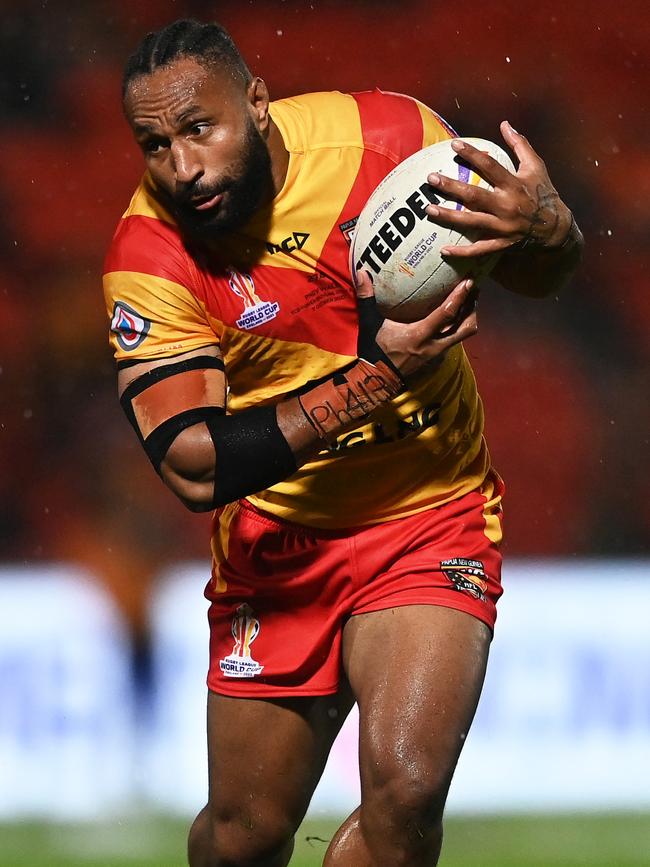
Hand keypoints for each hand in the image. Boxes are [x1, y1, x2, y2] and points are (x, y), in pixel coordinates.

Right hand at [355, 270, 477, 377]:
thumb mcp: (370, 324)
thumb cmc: (374, 351)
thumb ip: (367, 298)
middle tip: (473, 288)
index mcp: (419, 335)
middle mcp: (434, 346)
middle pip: (466, 327)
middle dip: (472, 307)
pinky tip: (453, 316)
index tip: (468, 281)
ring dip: (467, 317)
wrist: (377, 380)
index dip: (459, 298)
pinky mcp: (436, 358)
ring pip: (462, 335)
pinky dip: (457, 327)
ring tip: (468, 300)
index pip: (446, 315)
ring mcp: (437, 354)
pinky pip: (454, 340)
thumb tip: (361, 272)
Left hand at [424, 120, 573, 258]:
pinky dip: (462, 252)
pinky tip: (444, 251)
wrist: (556, 229)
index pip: (490, 165)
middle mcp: (507, 205)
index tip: (454, 145)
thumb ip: (520, 145)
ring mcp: (503, 227)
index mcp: (514, 184)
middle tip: (431, 179)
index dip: (472, 154)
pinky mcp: (502, 244)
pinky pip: (479, 250)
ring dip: (449, 217)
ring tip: (429, 210)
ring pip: (472, 222)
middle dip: (451, 187)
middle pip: (474, 195)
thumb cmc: (543, 193)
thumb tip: (505, 124)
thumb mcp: (535, 167)